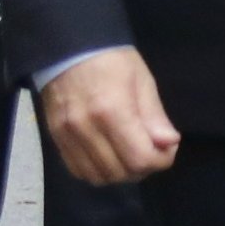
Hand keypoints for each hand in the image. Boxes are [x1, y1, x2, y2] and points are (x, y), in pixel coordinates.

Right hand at [39, 46, 180, 185]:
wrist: (68, 49)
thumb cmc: (111, 60)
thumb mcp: (142, 82)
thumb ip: (154, 117)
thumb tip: (169, 144)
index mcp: (112, 111)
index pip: (139, 159)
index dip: (161, 161)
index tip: (167, 148)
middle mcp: (85, 128)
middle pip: (120, 172)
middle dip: (143, 168)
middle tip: (151, 151)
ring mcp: (66, 135)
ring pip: (97, 177)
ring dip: (120, 173)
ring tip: (130, 155)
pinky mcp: (54, 137)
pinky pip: (77, 170)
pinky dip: (97, 171)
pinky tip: (109, 157)